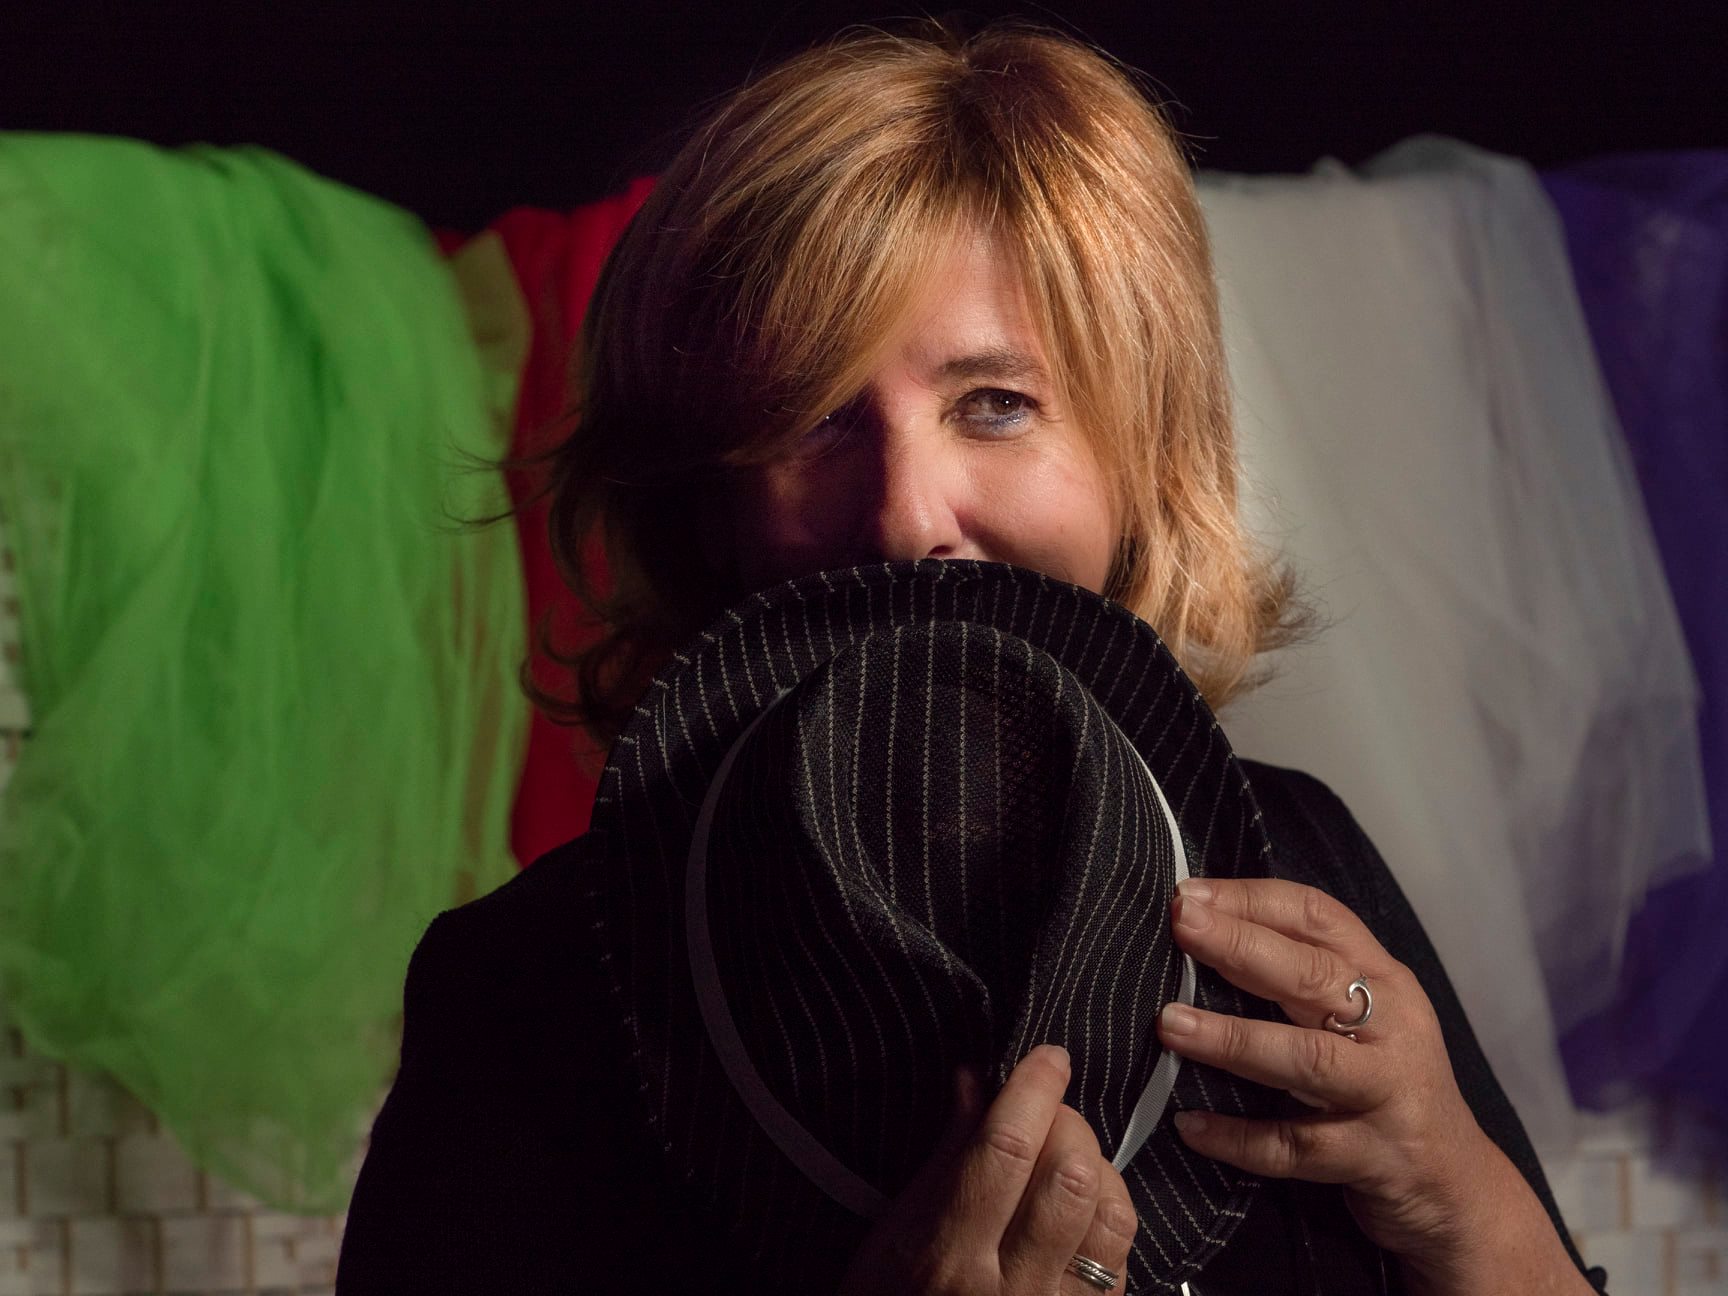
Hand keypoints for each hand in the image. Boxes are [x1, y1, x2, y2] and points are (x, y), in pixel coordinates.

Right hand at [838, 1044, 1137, 1295]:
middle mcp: (1009, 1290)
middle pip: (1069, 1177)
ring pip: (1110, 1217)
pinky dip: (1108, 1216)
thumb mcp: (894, 1235)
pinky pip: (1124, 1261)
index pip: (1006, 1150)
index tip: (1048, 1059)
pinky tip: (1082, 1209)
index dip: (1034, 1091)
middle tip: (1045, 1117)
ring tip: (1067, 1161)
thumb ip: (946, 1156)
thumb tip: (976, 1080)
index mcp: (948, 1257)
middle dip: (1066, 1124)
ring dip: (1096, 1170)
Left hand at [1155, 877, 1590, 1292]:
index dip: (1253, 900)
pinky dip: (1239, 1138)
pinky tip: (1190, 1126)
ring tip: (1170, 1024)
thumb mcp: (1363, 1019)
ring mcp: (1386, 1094)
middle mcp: (1392, 1027)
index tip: (1187, 893)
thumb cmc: (1385, 1083)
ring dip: (1235, 1039)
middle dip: (1242, 946)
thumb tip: (1202, 931)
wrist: (1456, 1187)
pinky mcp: (1374, 1158)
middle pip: (1314, 976)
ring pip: (1307, 1060)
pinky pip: (1295, 1147)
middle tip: (1181, 925)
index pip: (1320, 918)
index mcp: (1384, 980)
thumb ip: (1303, 977)